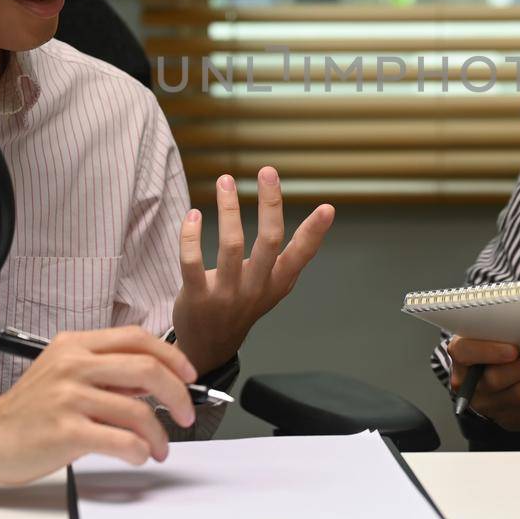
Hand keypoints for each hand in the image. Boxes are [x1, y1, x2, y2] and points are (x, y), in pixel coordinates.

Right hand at [0, 327, 197, 484]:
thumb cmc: (31, 409)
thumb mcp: (66, 374)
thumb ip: (108, 372)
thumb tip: (157, 380)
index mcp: (76, 345)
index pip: (137, 338)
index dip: (172, 356)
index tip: (189, 376)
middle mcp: (72, 364)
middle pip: (146, 368)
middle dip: (178, 394)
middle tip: (186, 415)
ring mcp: (68, 397)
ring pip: (137, 410)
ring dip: (158, 434)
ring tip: (159, 448)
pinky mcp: (64, 431)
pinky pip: (120, 440)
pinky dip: (139, 451)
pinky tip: (137, 456)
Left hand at [171, 167, 334, 373]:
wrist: (209, 348)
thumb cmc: (242, 307)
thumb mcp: (272, 289)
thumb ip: (288, 261)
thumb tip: (321, 224)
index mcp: (277, 283)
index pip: (301, 255)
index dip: (315, 232)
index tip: (328, 208)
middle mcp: (255, 289)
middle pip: (268, 241)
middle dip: (270, 204)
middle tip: (268, 171)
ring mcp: (226, 295)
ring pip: (230, 245)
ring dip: (229, 209)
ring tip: (226, 180)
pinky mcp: (196, 298)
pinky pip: (192, 263)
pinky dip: (191, 236)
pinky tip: (194, 214)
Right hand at [446, 335, 519, 431]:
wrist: (494, 381)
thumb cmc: (495, 348)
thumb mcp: (490, 334)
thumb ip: (502, 328)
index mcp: (462, 357)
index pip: (464, 352)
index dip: (488, 351)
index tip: (512, 350)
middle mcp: (471, 385)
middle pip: (496, 378)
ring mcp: (489, 406)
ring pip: (518, 395)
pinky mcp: (510, 419)